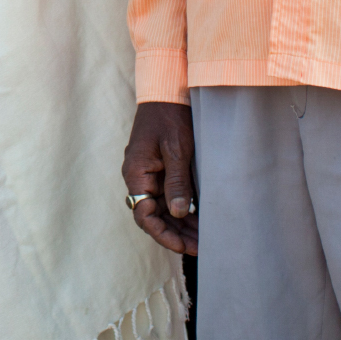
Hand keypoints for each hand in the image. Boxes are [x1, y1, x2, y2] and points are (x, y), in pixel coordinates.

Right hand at [121, 101, 199, 254]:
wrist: (167, 91)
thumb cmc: (170, 116)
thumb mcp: (176, 149)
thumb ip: (177, 182)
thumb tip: (179, 213)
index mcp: (136, 173)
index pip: (144, 215)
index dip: (164, 234)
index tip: (185, 246)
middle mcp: (139, 177)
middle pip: (154, 216)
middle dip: (176, 234)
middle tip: (201, 248)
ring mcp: (149, 174)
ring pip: (163, 209)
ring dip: (181, 225)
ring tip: (204, 239)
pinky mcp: (160, 170)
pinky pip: (168, 196)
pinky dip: (183, 209)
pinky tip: (200, 220)